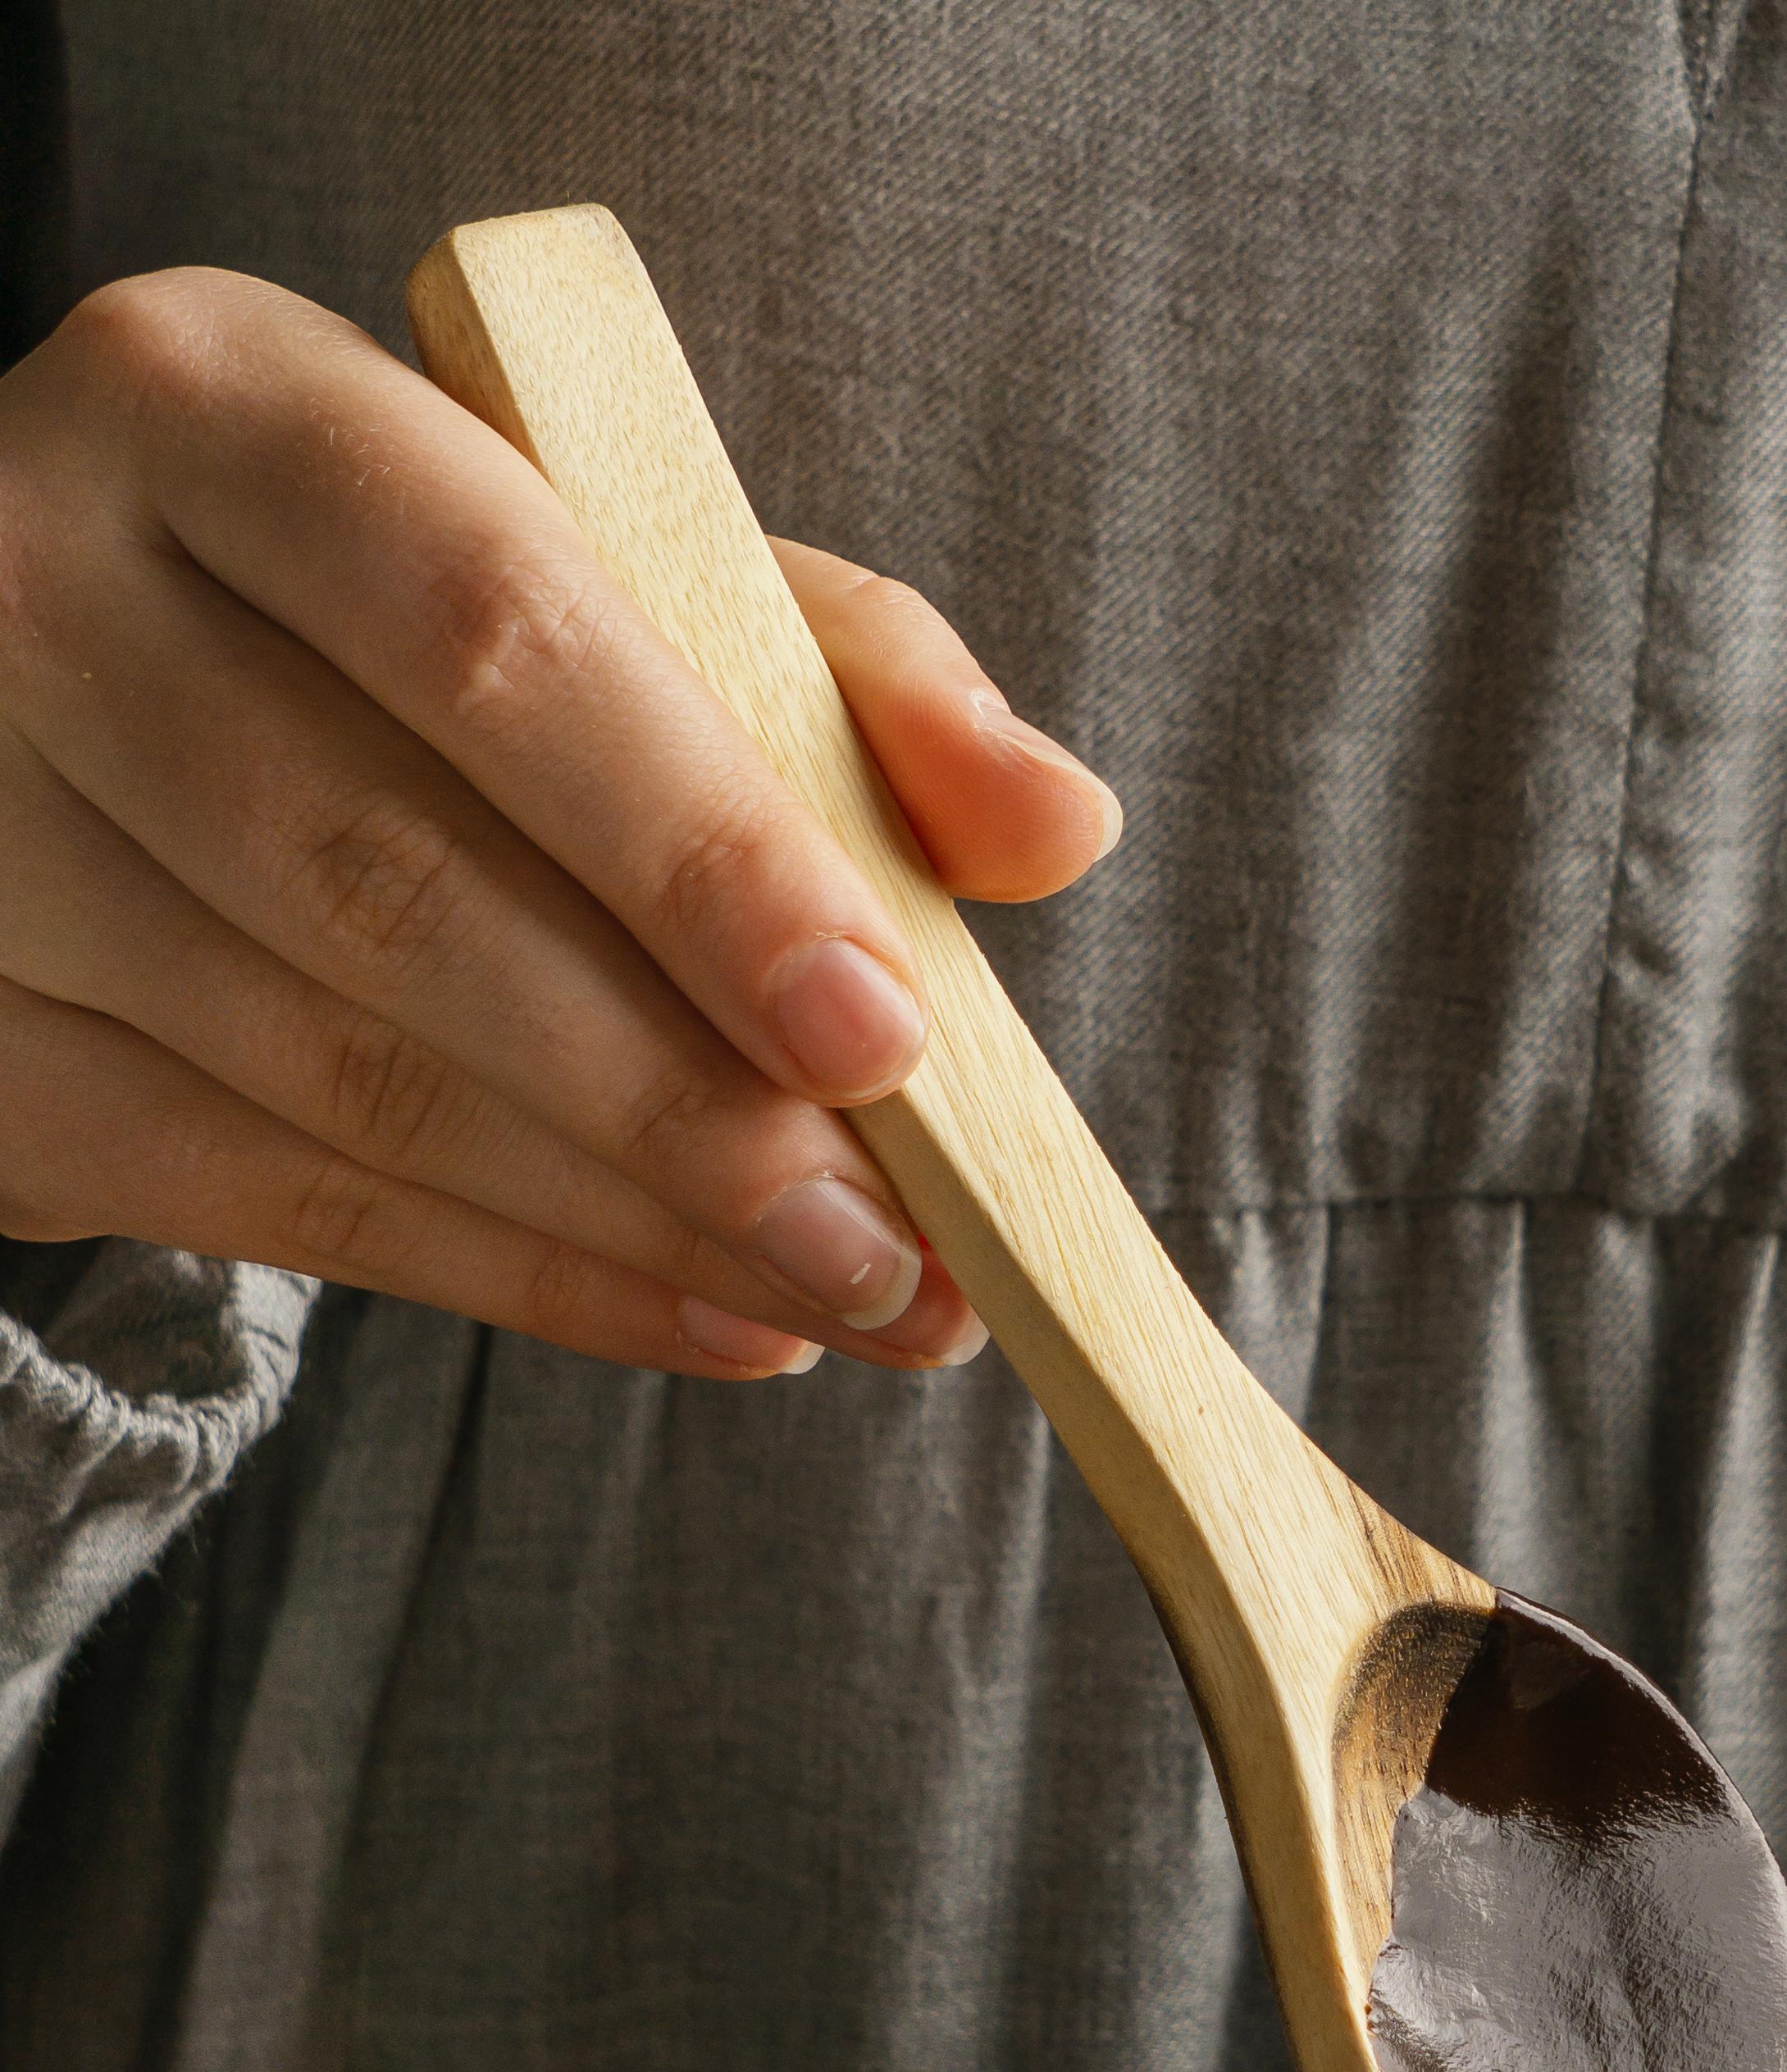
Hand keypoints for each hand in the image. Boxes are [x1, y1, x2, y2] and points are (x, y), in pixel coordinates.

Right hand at [0, 268, 1119, 1377]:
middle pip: (403, 887)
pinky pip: (272, 1204)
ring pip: (343, 1078)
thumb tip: (1055, 821)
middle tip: (897, 1240)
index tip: (887, 1029)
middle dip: (688, 1102)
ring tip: (852, 1295)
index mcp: (220, 405)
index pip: (489, 633)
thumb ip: (827, 663)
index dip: (698, 850)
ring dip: (635, 1225)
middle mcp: (41, 588)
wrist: (44, 688)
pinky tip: (717, 1320)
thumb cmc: (374, 611)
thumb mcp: (593, 555)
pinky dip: (527, 1284)